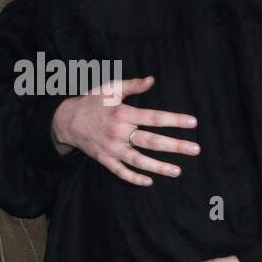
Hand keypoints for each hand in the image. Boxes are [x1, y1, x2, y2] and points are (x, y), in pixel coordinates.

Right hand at [50, 75, 199, 184]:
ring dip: (159, 167)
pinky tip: (150, 181)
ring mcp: (111, 148)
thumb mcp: (110, 88)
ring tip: (178, 170)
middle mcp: (118, 132)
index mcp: (122, 113)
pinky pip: (121, 172)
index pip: (153, 117)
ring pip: (138, 160)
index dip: (174, 120)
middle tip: (196, 149)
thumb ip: (132, 85)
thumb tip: (152, 80)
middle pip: (151, 141)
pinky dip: (134, 178)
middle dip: (174, 146)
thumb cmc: (92, 102)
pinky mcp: (104, 159)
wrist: (66, 120)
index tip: (193, 123)